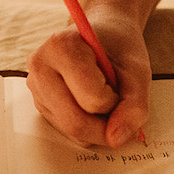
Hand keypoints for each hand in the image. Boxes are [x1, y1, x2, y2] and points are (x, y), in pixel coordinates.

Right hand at [26, 5, 150, 147]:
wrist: (103, 34)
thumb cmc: (118, 46)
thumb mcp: (138, 70)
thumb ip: (135, 104)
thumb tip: (117, 139)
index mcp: (61, 46)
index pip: (92, 99)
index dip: (115, 100)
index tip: (118, 84)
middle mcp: (40, 67)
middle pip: (75, 122)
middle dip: (106, 125)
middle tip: (118, 105)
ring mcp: (36, 88)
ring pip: (71, 131)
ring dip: (98, 126)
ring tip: (104, 98)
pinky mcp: (39, 104)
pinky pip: (67, 131)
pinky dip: (87, 126)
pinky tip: (91, 104)